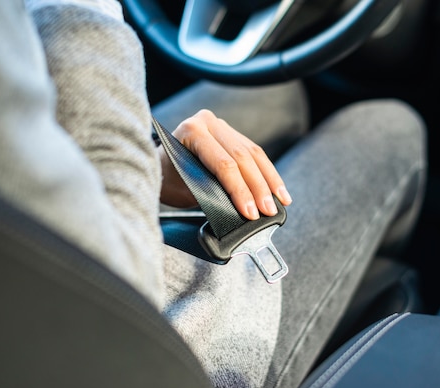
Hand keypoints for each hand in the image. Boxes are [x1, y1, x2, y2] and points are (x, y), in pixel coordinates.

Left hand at [159, 109, 291, 219]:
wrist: (157, 168)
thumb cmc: (167, 180)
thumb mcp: (184, 189)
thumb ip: (211, 193)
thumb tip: (241, 207)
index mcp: (191, 131)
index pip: (223, 163)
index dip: (240, 190)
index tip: (250, 212)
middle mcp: (207, 122)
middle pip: (242, 158)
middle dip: (258, 188)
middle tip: (268, 211)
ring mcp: (221, 126)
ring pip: (253, 154)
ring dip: (269, 181)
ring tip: (281, 202)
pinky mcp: (232, 134)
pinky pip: (255, 154)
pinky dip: (267, 173)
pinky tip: (278, 190)